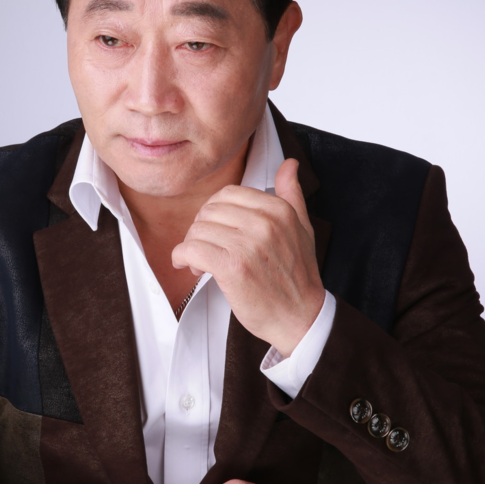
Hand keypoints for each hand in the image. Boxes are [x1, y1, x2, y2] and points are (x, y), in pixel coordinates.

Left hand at [172, 158, 324, 355]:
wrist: (301, 318)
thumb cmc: (298, 277)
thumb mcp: (302, 229)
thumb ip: (292, 194)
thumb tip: (289, 164)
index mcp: (279, 210)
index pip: (228, 194)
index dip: (214, 212)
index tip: (216, 230)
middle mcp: (264, 223)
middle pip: (209, 211)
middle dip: (201, 229)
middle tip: (205, 249)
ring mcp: (248, 245)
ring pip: (198, 230)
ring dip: (191, 246)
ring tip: (201, 263)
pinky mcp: (233, 268)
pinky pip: (191, 249)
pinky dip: (182, 257)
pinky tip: (190, 266)